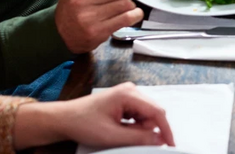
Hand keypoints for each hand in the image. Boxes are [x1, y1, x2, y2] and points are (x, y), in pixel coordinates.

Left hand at [13, 83, 174, 149]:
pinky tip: (121, 130)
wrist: (64, 119)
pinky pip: (138, 115)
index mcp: (129, 94)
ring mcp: (128, 94)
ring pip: (146, 115)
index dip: (165, 130)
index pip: (157, 112)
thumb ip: (138, 137)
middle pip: (153, 113)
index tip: (170, 144)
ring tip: (120, 134)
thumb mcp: (112, 135)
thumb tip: (159, 139)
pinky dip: (134, 126)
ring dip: (140, 129)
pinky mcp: (124, 101)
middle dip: (148, 130)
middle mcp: (131, 90)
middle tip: (133, 141)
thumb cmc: (83, 123)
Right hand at [55, 0, 144, 53]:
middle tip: (113, 2)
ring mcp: (88, 16)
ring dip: (128, 7)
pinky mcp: (96, 31)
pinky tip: (133, 15)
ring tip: (116, 10)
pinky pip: (127, 18)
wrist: (59, 33)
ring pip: (126, 4)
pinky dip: (135, 16)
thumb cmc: (76, 6)